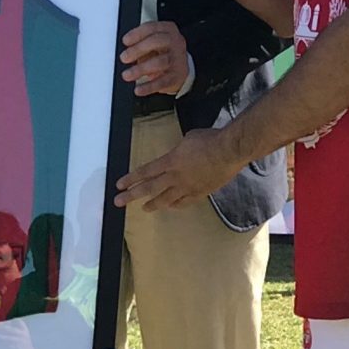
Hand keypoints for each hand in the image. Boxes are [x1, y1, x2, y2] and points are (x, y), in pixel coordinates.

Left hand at [116, 127, 239, 210]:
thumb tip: (177, 156)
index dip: (131, 178)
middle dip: (132, 195)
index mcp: (170, 161)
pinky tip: (170, 207)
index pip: (145, 172)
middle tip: (119, 201)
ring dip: (152, 204)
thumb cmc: (210, 140)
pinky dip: (174, 205)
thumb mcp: (188, 139)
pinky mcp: (200, 193)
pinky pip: (184, 202)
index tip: (120, 185)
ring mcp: (188, 187)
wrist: (229, 151)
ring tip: (143, 208)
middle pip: (149, 188)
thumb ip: (178, 151)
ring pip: (165, 199)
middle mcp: (175, 176)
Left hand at [120, 20, 190, 96]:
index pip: (151, 28)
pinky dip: (149, 87)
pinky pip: (162, 81)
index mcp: (168, 30)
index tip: (125, 41)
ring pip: (160, 62)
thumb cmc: (162, 53)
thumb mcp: (153, 43)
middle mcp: (175, 42)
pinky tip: (139, 89)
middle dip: (138, 49)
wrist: (180, 69)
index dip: (137, 34)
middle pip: (157, 42)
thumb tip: (125, 51)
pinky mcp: (177, 76)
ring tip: (127, 75)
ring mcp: (177, 59)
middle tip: (124, 58)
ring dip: (141, 69)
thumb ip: (140, 43)